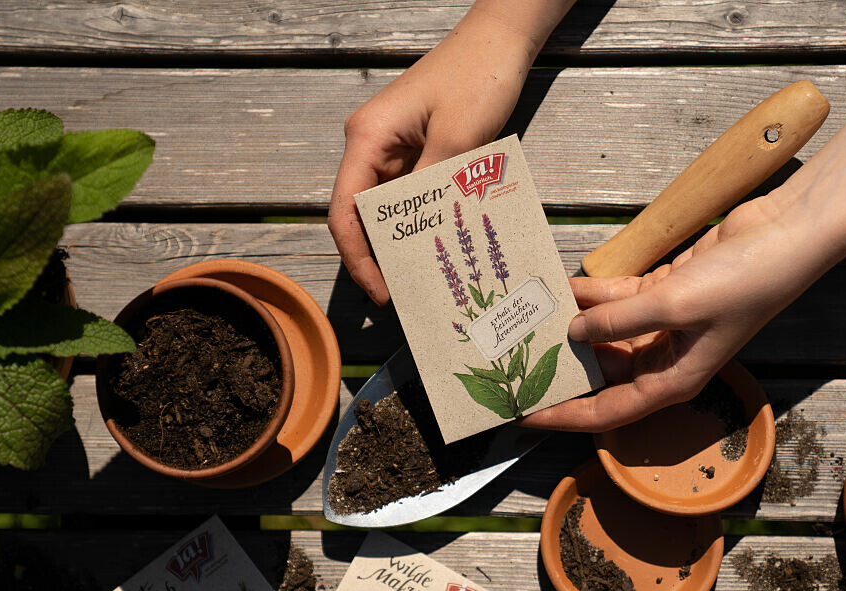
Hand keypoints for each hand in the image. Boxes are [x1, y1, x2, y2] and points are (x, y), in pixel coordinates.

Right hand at [328, 3, 565, 304]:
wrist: (500, 38)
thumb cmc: (478, 77)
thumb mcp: (458, 139)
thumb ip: (432, 188)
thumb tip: (417, 238)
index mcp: (367, 138)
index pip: (345, 210)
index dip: (357, 257)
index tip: (380, 292)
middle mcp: (370, 144)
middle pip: (360, 214)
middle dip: (377, 257)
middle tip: (404, 296)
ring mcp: (391, 147)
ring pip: (384, 209)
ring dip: (400, 243)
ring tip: (421, 279)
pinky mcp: (413, 149)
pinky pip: (408, 195)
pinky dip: (418, 221)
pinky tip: (435, 246)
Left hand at [522, 196, 826, 431]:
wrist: (785, 236)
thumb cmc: (744, 283)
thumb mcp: (673, 304)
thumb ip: (618, 319)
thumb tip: (573, 330)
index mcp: (670, 381)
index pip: (604, 413)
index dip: (562, 416)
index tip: (522, 415)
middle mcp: (663, 360)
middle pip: (598, 373)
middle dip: (560, 364)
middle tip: (513, 357)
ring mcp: (663, 326)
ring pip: (603, 332)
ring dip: (571, 323)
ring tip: (528, 316)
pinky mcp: (664, 294)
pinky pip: (616, 301)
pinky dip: (591, 295)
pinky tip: (561, 286)